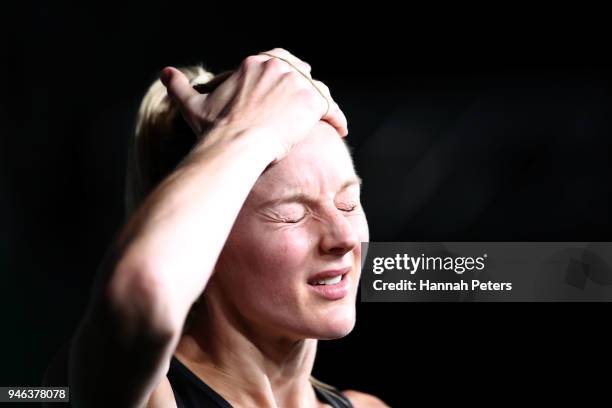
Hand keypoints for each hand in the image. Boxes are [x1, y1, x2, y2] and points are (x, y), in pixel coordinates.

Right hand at [160, 48, 347, 161]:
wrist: (236, 147)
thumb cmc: (215, 130)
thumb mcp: (193, 104)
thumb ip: (180, 86)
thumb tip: (164, 73)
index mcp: (254, 63)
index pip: (279, 61)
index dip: (286, 77)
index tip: (287, 93)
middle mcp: (278, 66)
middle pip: (301, 73)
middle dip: (305, 88)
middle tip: (305, 109)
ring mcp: (297, 82)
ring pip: (318, 89)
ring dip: (322, 104)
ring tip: (325, 121)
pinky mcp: (313, 101)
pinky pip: (332, 107)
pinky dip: (338, 118)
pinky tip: (339, 129)